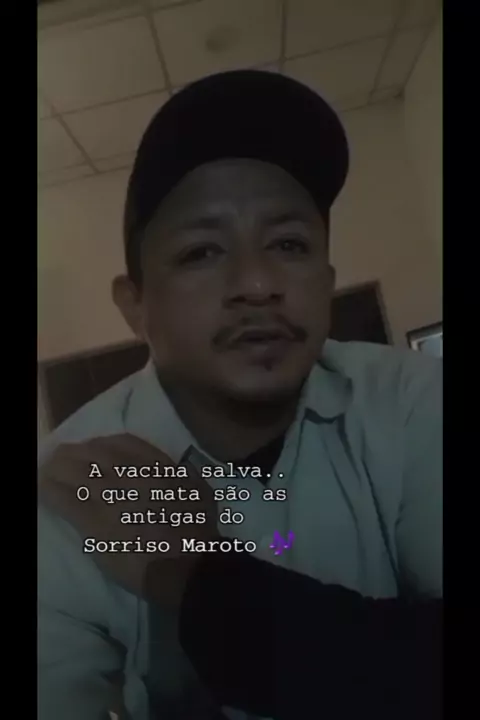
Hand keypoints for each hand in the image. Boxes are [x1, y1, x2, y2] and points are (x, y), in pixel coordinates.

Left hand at [38, 434, 219, 606]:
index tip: (96, 448)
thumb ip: (183, 475)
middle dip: (75, 452)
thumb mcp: (200, 491)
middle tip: (63, 456)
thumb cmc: (199, 531)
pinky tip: (43, 487)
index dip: (104, 443)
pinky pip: (62, 498)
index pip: (122, 443)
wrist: (187, 564)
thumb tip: (174, 470)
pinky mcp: (93, 521)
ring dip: (57, 467)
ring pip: (73, 470)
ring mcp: (109, 495)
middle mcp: (129, 473)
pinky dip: (50, 490)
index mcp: (154, 464)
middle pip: (92, 452)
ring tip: (48, 469)